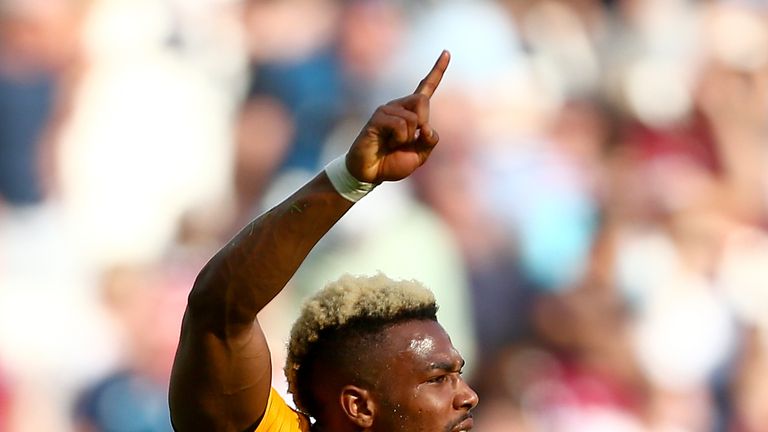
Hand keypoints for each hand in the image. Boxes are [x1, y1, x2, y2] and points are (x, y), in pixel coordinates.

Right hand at [346, 50, 449, 182]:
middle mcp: (399, 106)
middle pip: (422, 100)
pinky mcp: (377, 117)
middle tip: (409, 139)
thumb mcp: (420, 156)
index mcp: (412, 113)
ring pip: (413, 117)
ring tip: (393, 144)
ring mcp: (387, 110)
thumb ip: (429, 142)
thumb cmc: (393, 162)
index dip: (438, 70)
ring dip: (408, 137)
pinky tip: (387, 143)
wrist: (371, 173)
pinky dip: (399, 139)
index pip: (426, 87)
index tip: (446, 52)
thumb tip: (428, 129)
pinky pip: (400, 125)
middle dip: (422, 123)